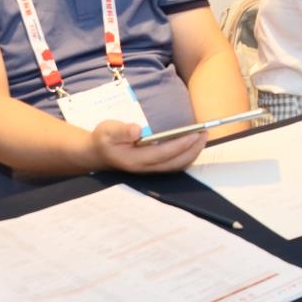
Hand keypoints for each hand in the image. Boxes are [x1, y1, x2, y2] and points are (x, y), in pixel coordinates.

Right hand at [91, 119, 205, 174]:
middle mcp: (144, 168)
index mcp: (134, 159)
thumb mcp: (106, 130)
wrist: (96, 153)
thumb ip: (121, 131)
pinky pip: (174, 166)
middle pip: (175, 163)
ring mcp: (149, 170)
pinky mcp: (153, 168)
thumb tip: (137, 130)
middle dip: (193, 149)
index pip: (163, 154)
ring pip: (176, 167)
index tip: (194, 134)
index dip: (181, 145)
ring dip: (192, 154)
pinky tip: (193, 145)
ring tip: (202, 137)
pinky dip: (186, 156)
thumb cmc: (103, 139)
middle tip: (204, 133)